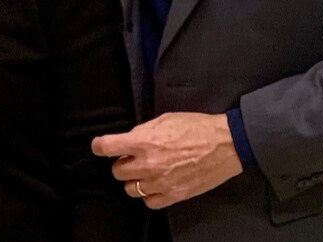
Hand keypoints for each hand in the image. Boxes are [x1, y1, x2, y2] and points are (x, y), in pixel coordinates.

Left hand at [91, 112, 242, 209]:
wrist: (224, 144)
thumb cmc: (195, 127)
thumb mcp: (164, 120)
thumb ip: (143, 132)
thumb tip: (130, 140)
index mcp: (144, 141)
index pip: (107, 147)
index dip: (99, 146)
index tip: (98, 146)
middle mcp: (148, 164)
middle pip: (117, 171)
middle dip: (121, 163)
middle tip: (131, 157)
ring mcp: (161, 182)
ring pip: (131, 188)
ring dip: (134, 180)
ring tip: (144, 172)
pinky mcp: (174, 195)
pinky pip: (150, 201)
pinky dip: (149, 194)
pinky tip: (155, 185)